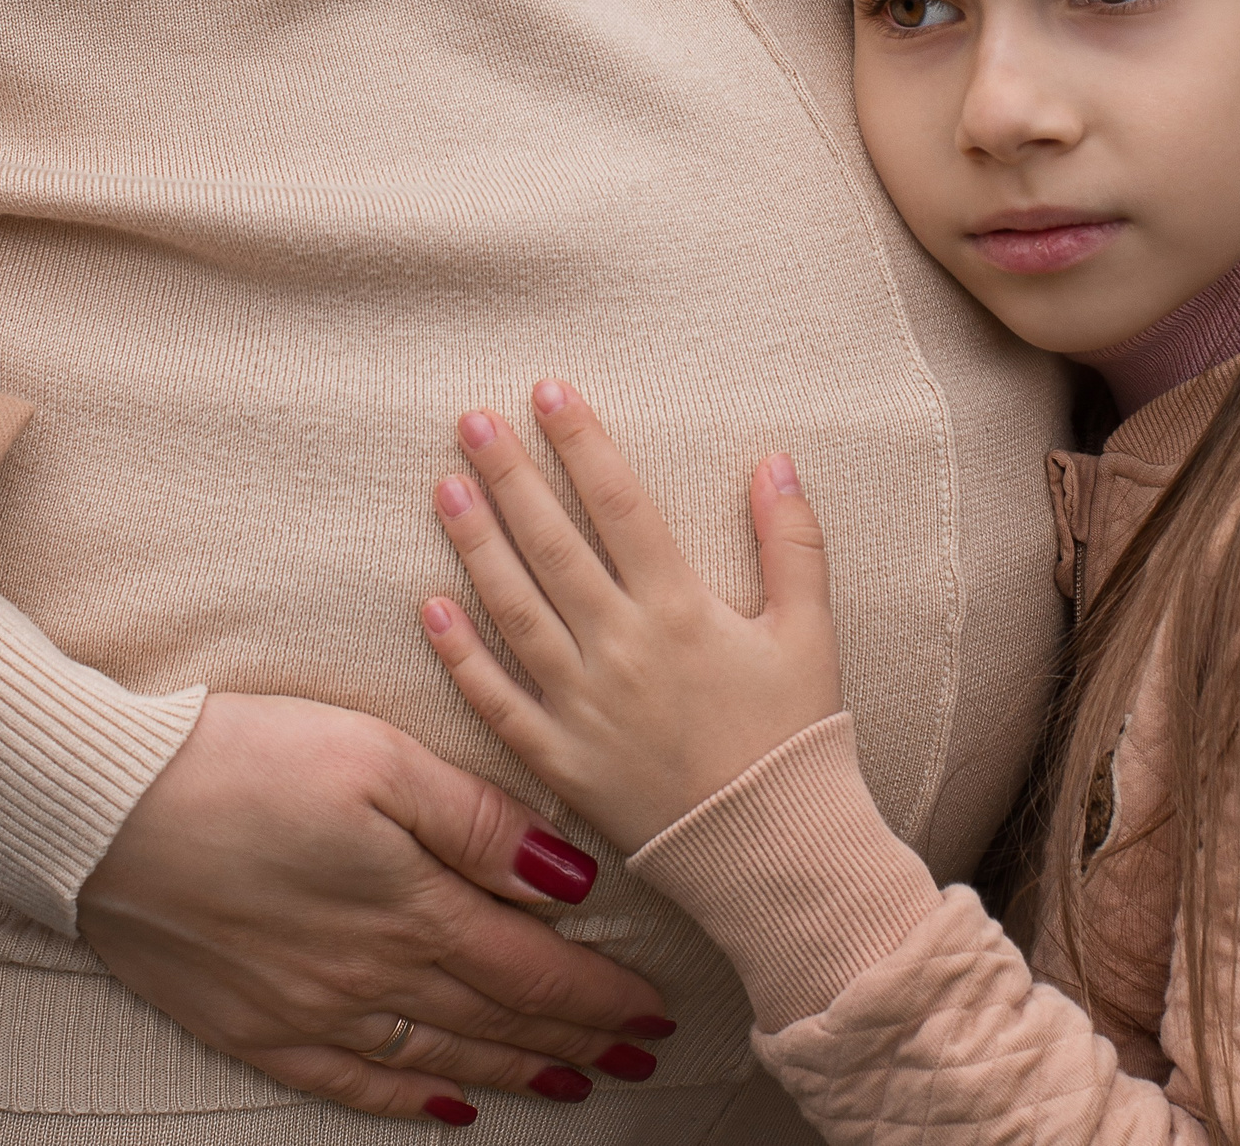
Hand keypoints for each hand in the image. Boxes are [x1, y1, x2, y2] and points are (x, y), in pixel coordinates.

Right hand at [78, 692, 674, 1123]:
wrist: (98, 806)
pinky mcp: (250, 1024)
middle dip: (575, 1039)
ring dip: (512, 1072)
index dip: (601, 995)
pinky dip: (410, 1100)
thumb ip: (477, 821)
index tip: (657, 1009)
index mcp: (411, 907)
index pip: (535, 969)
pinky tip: (447, 1108)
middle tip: (638, 1054)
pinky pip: (351, 1081)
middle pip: (498, 1022)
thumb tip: (572, 876)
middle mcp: (370, 976)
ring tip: (569, 1082)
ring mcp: (308, 1011)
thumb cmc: (242, 758)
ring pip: (438, 1059)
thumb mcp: (376, 759)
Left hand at [421, 380, 841, 854]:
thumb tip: (775, 457)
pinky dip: (460, 654)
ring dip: (475, 544)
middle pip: (553, 542)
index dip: (584, 442)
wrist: (774, 849)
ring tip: (444, 487)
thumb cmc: (795, 736)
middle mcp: (623, 648)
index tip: (549, 390)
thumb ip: (793, 540)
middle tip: (469, 418)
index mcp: (683, 609)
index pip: (621, 504)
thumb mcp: (810, 630)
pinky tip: (429, 606)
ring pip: (514, 609)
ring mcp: (583, 705)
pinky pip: (496, 700)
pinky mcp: (560, 759)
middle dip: (510, 473)